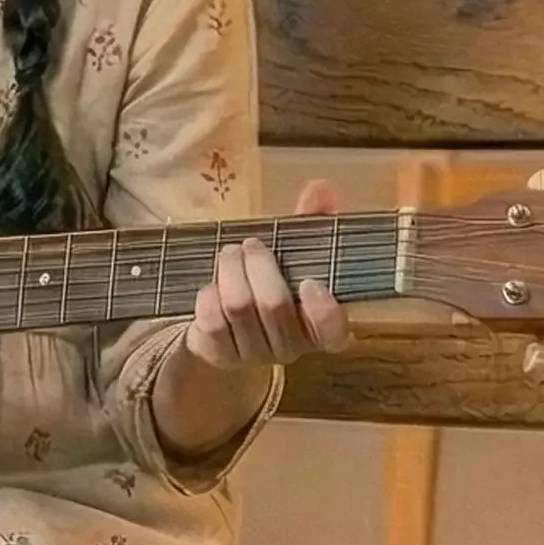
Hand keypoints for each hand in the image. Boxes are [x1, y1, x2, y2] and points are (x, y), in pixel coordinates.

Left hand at [186, 179, 352, 368]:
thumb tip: (322, 189)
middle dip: (259, 265)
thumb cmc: (269, 282)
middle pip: (274, 306)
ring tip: (230, 253)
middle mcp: (291, 346)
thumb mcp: (293, 254)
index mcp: (319, 326)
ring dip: (231, 270)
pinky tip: (213, 283)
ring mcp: (255, 354)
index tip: (310, 283)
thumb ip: (312, 223)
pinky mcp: (221, 355)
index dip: (325, 312)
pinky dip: (210, 293)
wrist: (224, 327)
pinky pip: (212, 319)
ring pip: (239, 307)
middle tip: (250, 244)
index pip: (333, 333)